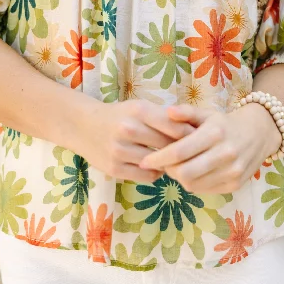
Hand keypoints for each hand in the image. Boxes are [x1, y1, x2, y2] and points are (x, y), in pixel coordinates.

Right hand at [80, 98, 196, 182]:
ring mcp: (119, 150)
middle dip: (181, 151)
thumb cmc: (120, 115)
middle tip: (191, 154)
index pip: (174, 126)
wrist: (85, 126)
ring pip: (157, 164)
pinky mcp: (114, 169)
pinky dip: (155, 173)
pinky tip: (155, 166)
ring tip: (173, 161)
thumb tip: (195, 132)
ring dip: (168, 164)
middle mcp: (128, 129)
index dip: (189, 135)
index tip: (199, 139)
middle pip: (167, 146)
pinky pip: (146, 176)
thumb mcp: (140, 107)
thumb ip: (164, 118)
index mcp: (139, 110)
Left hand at [137, 102, 282, 193]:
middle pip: (184, 173)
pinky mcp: (235, 185)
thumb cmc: (224, 123)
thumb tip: (167, 112)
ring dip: (180, 178)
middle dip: (168, 170)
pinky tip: (193, 172)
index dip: (159, 158)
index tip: (144, 160)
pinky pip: (205, 190)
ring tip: (177, 167)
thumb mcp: (206, 113)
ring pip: (193, 185)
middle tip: (163, 163)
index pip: (179, 152)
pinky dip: (194, 183)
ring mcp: (232, 172)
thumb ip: (186, 112)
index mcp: (215, 133)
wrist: (258, 134)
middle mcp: (225, 154)